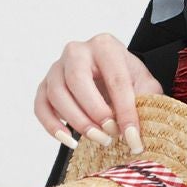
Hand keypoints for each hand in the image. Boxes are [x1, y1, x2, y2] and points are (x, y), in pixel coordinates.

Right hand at [33, 33, 160, 153]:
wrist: (110, 73)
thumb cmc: (126, 77)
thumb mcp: (144, 84)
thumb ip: (146, 102)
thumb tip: (137, 134)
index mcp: (105, 46)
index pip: (115, 79)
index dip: (125, 111)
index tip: (132, 136)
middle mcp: (77, 52)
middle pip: (77, 81)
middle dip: (95, 112)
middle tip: (111, 133)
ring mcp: (57, 67)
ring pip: (57, 94)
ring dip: (77, 121)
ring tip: (98, 138)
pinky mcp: (45, 84)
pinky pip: (41, 106)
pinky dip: (52, 126)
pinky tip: (69, 140)